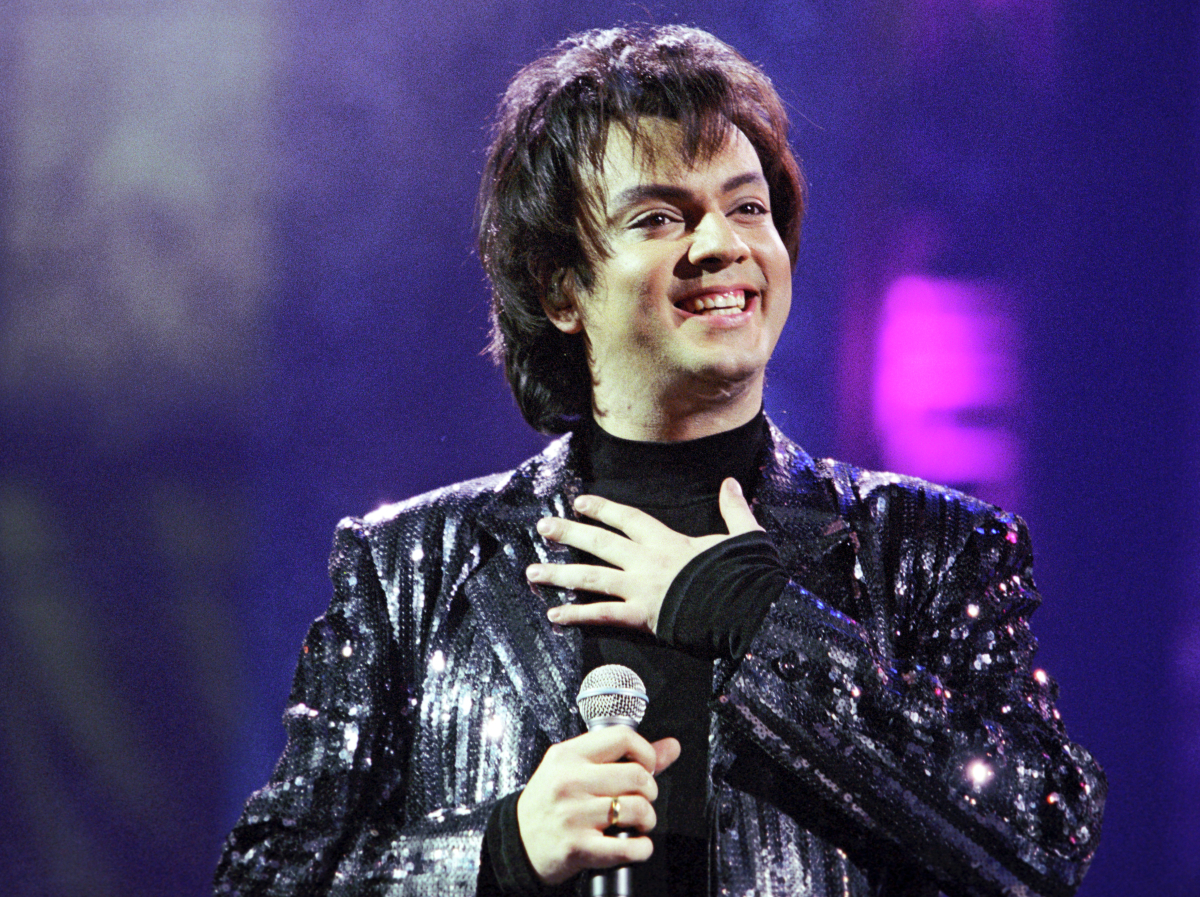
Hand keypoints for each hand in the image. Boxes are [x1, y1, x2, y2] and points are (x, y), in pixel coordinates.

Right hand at [516, 728, 680, 885]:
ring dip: (647, 819)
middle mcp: (570, 782)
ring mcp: (574, 815)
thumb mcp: (575, 769)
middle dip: (650, 790)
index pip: (623, 738)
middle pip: (636, 775)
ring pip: (637, 808)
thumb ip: (623, 756)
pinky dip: (641, 848)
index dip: (646, 752)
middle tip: (642, 798)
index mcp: (569, 756)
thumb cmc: (548, 803)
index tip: (646, 766)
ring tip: (638, 822)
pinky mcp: (578, 847)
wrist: (517, 842)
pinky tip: (636, 844)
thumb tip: (671, 747)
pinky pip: (626, 847)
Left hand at [527, 477, 762, 633]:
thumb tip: (730, 483)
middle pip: (599, 543)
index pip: (627, 518)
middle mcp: (645, 561)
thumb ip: (732, 509)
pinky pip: (602, 615)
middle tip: (542, 527)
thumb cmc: (743, 575)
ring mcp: (640, 588)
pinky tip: (554, 616)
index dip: (602, 508)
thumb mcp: (742, 536)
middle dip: (568, 533)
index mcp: (667, 540)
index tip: (579, 501)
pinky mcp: (640, 616)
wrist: (744, 608)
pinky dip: (576, 616)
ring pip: (590, 578)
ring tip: (531, 572)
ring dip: (558, 574)